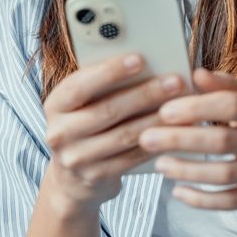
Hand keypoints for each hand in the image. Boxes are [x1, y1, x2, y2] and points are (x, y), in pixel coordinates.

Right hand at [41, 53, 188, 214]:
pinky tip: (174, 131)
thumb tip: (143, 62)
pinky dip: (155, 142)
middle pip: (107, 110)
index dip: (110, 71)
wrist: (71, 178)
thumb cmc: (83, 125)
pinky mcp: (96, 176)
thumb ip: (100, 85)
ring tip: (182, 106)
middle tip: (174, 81)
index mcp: (55, 105)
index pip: (80, 85)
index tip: (139, 59)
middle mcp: (60, 132)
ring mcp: (76, 158)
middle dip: (145, 94)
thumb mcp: (81, 103)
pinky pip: (132, 157)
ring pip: (124, 135)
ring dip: (156, 119)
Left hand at [138, 68, 236, 209]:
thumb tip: (195, 73)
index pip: (231, 105)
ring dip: (188, 171)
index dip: (197, 107)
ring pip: (225, 175)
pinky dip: (202, 199)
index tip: (165, 110)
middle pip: (223, 141)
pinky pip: (231, 201)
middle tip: (147, 138)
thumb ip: (226, 86)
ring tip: (159, 165)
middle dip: (182, 140)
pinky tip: (178, 193)